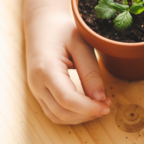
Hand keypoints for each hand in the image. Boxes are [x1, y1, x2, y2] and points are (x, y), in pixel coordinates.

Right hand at [26, 8, 110, 123]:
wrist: (42, 25)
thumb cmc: (62, 31)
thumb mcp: (81, 45)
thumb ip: (90, 72)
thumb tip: (100, 98)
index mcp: (46, 69)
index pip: (67, 99)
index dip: (89, 107)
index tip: (107, 104)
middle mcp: (36, 83)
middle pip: (62, 112)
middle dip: (87, 114)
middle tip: (107, 105)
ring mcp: (35, 89)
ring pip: (57, 117)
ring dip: (80, 117)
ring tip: (99, 106)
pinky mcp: (39, 92)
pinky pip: (54, 112)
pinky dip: (71, 115)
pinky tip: (87, 106)